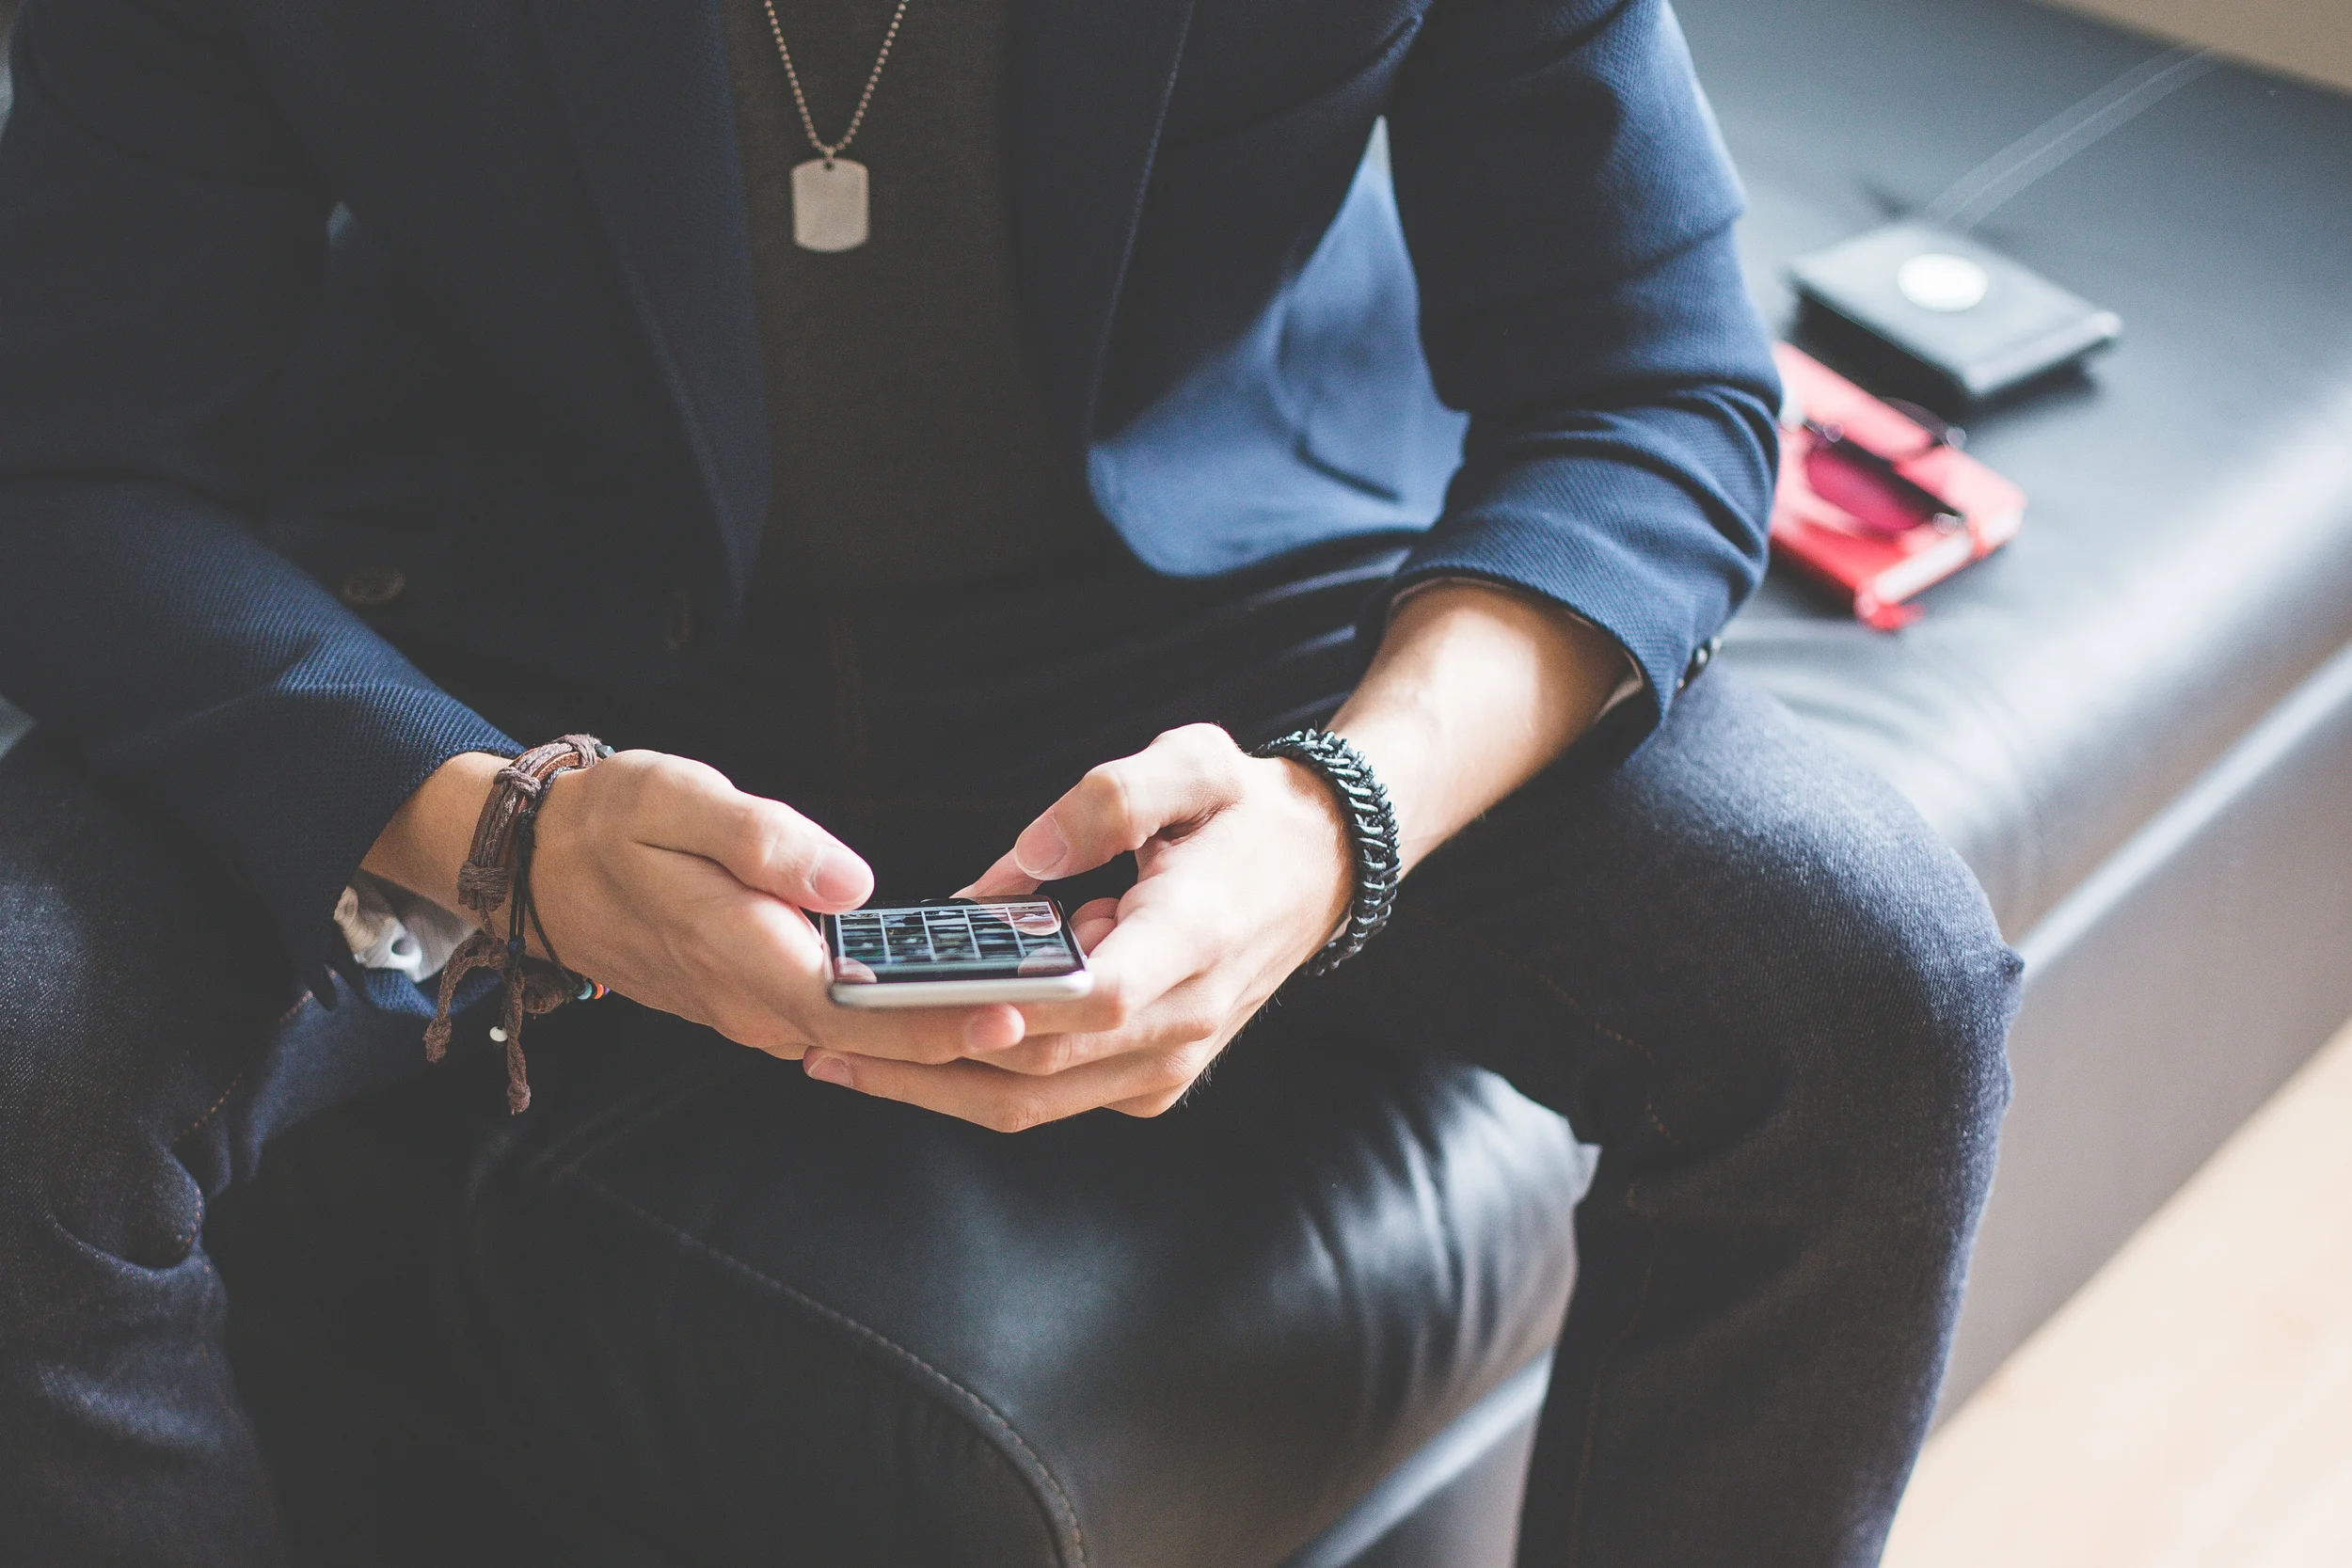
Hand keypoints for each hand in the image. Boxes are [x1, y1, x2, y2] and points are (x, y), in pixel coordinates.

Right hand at [363, 749, 1037, 1064]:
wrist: (541, 868)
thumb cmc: (613, 822)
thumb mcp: (676, 801)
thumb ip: (763, 841)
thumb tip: (851, 882)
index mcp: (741, 957)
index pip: (857, 1010)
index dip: (935, 1019)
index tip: (1010, 1010)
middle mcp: (754, 1004)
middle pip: (877, 1043)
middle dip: (967, 1039)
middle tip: (1059, 1019)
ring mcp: (757, 1011)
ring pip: (864, 1044)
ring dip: (943, 1037)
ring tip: (1035, 1010)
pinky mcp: (763, 1002)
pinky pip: (844, 1029)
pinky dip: (905, 1023)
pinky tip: (965, 1002)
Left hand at [799, 724, 1352, 1129]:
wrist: (1320, 871)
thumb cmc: (1245, 812)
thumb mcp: (1196, 762)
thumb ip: (1111, 797)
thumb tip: (1017, 863)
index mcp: (1197, 936)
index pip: (1104, 995)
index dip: (1021, 1009)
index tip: (941, 1004)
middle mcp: (1184, 1018)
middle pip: (1041, 1067)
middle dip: (925, 1058)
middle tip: (825, 1032)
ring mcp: (1166, 1062)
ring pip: (1032, 1101)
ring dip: (929, 1086)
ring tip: (833, 1054)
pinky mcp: (1146, 1080)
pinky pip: (1046, 1098)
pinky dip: (972, 1083)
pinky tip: (899, 1052)